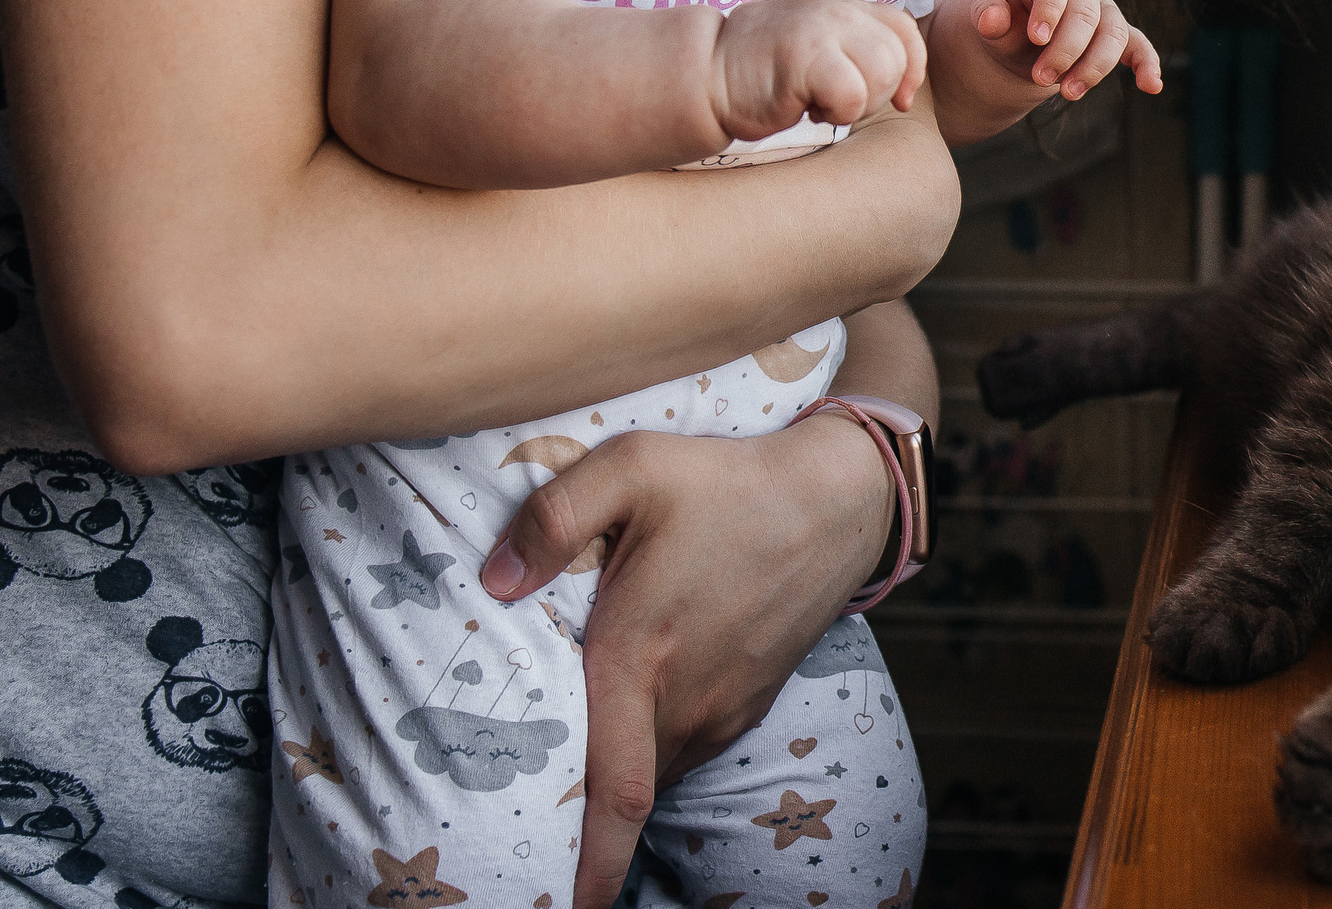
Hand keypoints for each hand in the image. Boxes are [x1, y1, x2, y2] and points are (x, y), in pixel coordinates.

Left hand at [478, 418, 891, 908]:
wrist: (837, 498)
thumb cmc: (727, 480)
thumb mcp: (632, 467)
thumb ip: (553, 517)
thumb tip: (494, 580)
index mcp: (641, 658)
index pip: (614, 793)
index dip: (588, 864)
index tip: (561, 906)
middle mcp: (685, 700)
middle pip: (624, 793)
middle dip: (579, 827)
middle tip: (529, 834)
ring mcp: (724, 708)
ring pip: (655, 771)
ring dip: (618, 784)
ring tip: (574, 776)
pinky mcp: (748, 702)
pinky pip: (687, 749)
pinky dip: (653, 756)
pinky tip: (635, 724)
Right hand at [710, 0, 926, 141]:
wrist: (702, 74)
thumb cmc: (758, 74)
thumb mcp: (815, 48)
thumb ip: (853, 49)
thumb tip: (901, 83)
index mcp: (840, 5)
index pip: (904, 28)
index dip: (911, 69)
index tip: (899, 101)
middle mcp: (835, 9)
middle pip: (898, 54)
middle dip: (879, 92)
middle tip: (837, 101)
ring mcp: (819, 27)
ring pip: (883, 70)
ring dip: (859, 103)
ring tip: (821, 103)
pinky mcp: (804, 55)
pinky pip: (853, 92)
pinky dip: (838, 112)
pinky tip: (807, 108)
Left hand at [947, 0, 1162, 102]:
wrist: (1018, 28)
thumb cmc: (1002, 12)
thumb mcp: (985, 7)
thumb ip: (985, 12)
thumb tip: (991, 21)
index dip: (1049, 8)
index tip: (1036, 38)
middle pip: (1086, 15)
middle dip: (1066, 50)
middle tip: (1040, 78)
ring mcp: (1103, 11)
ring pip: (1113, 35)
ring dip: (1094, 67)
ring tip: (1068, 94)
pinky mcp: (1115, 35)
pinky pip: (1137, 46)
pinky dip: (1146, 65)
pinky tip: (1151, 86)